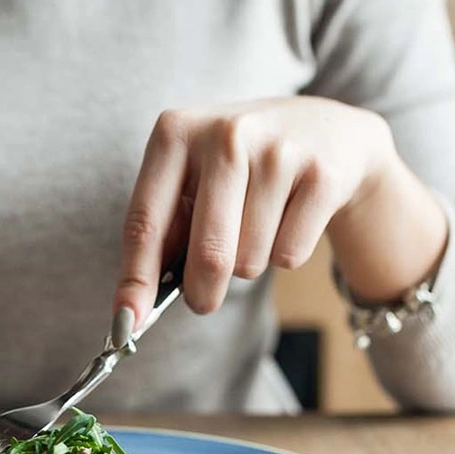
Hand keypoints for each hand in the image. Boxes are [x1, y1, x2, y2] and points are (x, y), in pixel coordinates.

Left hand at [112, 96, 444, 324]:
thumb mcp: (194, 177)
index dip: (136, 279)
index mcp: (176, 132)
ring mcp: (278, 152)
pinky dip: (285, 254)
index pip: (146, 221)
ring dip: (249, 263)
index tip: (127, 322)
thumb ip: (166, 230)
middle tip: (203, 300)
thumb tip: (136, 305)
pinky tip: (290, 217)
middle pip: (208, 254)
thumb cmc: (242, 166)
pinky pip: (289, 255)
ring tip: (258, 224)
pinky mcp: (322, 176)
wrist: (327, 131)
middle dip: (202, 293)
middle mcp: (226, 135)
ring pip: (250, 261)